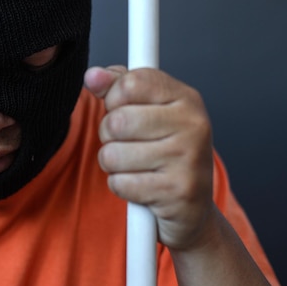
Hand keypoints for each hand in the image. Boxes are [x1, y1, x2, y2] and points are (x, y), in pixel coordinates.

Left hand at [84, 66, 214, 250]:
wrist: (192, 209)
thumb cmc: (165, 154)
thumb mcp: (147, 112)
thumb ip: (117, 88)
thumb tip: (93, 76)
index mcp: (186, 98)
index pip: (130, 83)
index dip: (113, 98)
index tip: (121, 109)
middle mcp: (193, 124)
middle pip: (117, 121)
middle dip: (108, 136)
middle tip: (127, 144)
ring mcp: (188, 159)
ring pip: (112, 154)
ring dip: (113, 165)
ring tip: (135, 166)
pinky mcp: (178, 191)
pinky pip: (120, 183)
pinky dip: (122, 187)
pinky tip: (142, 187)